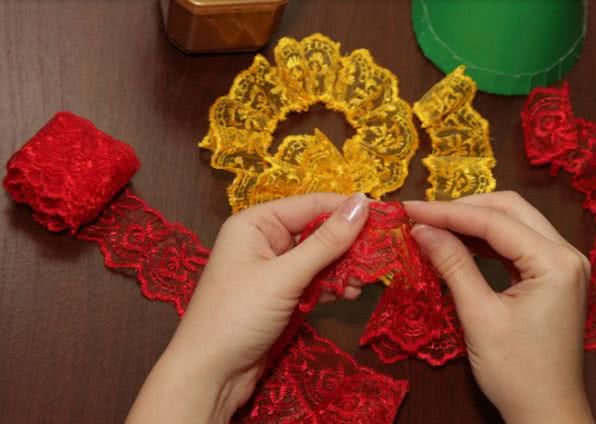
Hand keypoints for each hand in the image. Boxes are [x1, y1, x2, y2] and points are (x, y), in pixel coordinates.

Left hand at [126, 193, 369, 423]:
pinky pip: (314, 280)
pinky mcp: (281, 295)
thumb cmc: (237, 315)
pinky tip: (348, 294)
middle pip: (318, 231)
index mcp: (256, 223)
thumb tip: (363, 202)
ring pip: (319, 258)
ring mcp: (273, 269)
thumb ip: (326, 241)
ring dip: (343, 269)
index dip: (347, 209)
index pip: (311, 205)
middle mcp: (264, 240)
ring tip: (362, 283)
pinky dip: (332, 286)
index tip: (385, 218)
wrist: (210, 374)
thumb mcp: (285, 276)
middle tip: (379, 257)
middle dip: (348, 245)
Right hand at [405, 191, 592, 423]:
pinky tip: (458, 244)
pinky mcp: (554, 277)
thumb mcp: (479, 316)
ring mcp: (564, 265)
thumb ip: (453, 265)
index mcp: (556, 262)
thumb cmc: (517, 372)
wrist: (547, 413)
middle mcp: (567, 254)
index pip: (495, 221)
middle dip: (463, 209)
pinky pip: (518, 245)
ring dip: (473, 222)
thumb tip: (422, 229)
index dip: (447, 212)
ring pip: (514, 223)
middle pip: (510, 210)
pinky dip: (487, 241)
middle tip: (421, 215)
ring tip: (433, 226)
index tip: (409, 208)